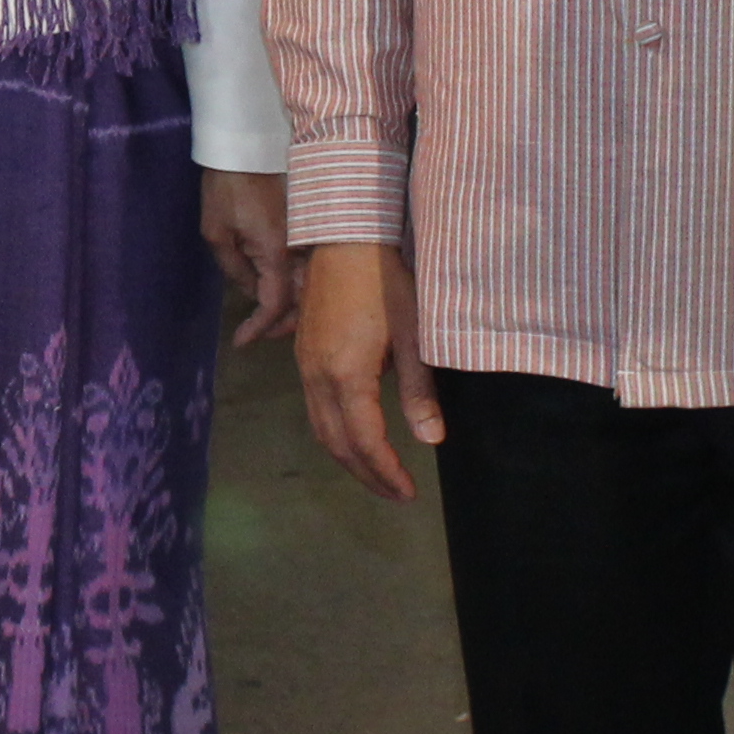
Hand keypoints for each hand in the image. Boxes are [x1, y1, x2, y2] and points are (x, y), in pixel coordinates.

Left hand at [203, 169, 300, 342]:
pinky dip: (299, 286)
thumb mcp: (217, 233)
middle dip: (282, 325)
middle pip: (302, 300)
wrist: (248, 147)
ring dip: (295, 307)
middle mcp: (300, 249)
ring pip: (311, 286)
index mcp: (276, 252)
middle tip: (257, 335)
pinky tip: (284, 293)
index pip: (275, 304)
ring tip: (270, 321)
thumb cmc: (226, 187)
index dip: (259, 327)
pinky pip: (310, 267)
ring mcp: (307, 238)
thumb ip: (234, 269)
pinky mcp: (307, 228)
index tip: (241, 341)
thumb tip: (250, 292)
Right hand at [294, 240, 441, 503]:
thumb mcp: (414, 337)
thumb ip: (419, 391)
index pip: (365, 441)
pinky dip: (334, 434)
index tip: (408, 493)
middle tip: (395, 494)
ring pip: (320, 429)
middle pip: (336, 444)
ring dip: (348, 457)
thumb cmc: (387, 283)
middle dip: (366, 475)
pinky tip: (355, 436)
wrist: (347, 240)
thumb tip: (431, 440)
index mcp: (346, 376)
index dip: (386, 472)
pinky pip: (314, 409)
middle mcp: (317, 377)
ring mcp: (304, 366)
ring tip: (377, 473)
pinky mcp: (303, 355)